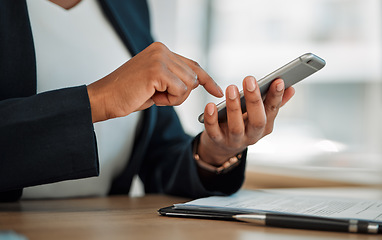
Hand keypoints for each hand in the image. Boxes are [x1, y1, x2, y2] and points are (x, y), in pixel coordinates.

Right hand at [87, 42, 223, 122]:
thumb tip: (196, 81)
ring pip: (189, 84)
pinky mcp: (157, 70)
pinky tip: (153, 97)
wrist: (105, 98)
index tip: (217, 91)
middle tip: (159, 96)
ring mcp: (160, 58)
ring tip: (154, 96)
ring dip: (175, 98)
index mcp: (162, 50)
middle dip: (180, 94)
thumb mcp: (157, 83)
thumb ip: (174, 77)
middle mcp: (162, 50)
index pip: (193, 65)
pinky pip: (180, 90)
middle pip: (193, 77)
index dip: (207, 80)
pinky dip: (169, 100)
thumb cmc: (129, 94)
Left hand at [198, 76, 294, 165]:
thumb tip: (291, 88)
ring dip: (234, 107)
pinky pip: (214, 132)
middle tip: (249, 79)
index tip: (278, 80)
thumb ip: (274, 103)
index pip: (273, 110)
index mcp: (265, 126)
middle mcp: (252, 135)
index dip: (276, 96)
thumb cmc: (243, 124)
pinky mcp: (218, 141)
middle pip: (257, 120)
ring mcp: (235, 140)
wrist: (222, 147)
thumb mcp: (259, 116)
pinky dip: (212, 119)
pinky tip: (210, 106)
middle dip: (254, 100)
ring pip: (236, 127)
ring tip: (231, 88)